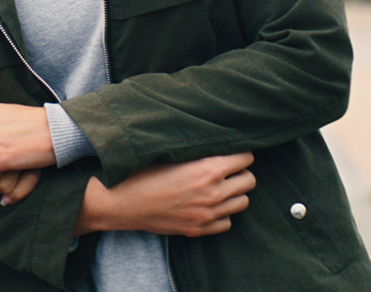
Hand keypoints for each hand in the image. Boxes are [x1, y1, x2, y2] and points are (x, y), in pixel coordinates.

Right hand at [75, 152, 255, 237]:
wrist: (120, 203)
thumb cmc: (140, 172)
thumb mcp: (168, 153)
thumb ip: (194, 150)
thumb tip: (212, 141)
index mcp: (207, 169)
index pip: (245, 158)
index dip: (240, 152)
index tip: (231, 151)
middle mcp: (213, 193)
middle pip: (250, 181)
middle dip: (241, 172)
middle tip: (226, 168)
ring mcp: (207, 214)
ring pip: (243, 202)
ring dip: (234, 192)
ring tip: (219, 186)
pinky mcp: (199, 229)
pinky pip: (227, 222)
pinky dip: (223, 213)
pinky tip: (208, 204)